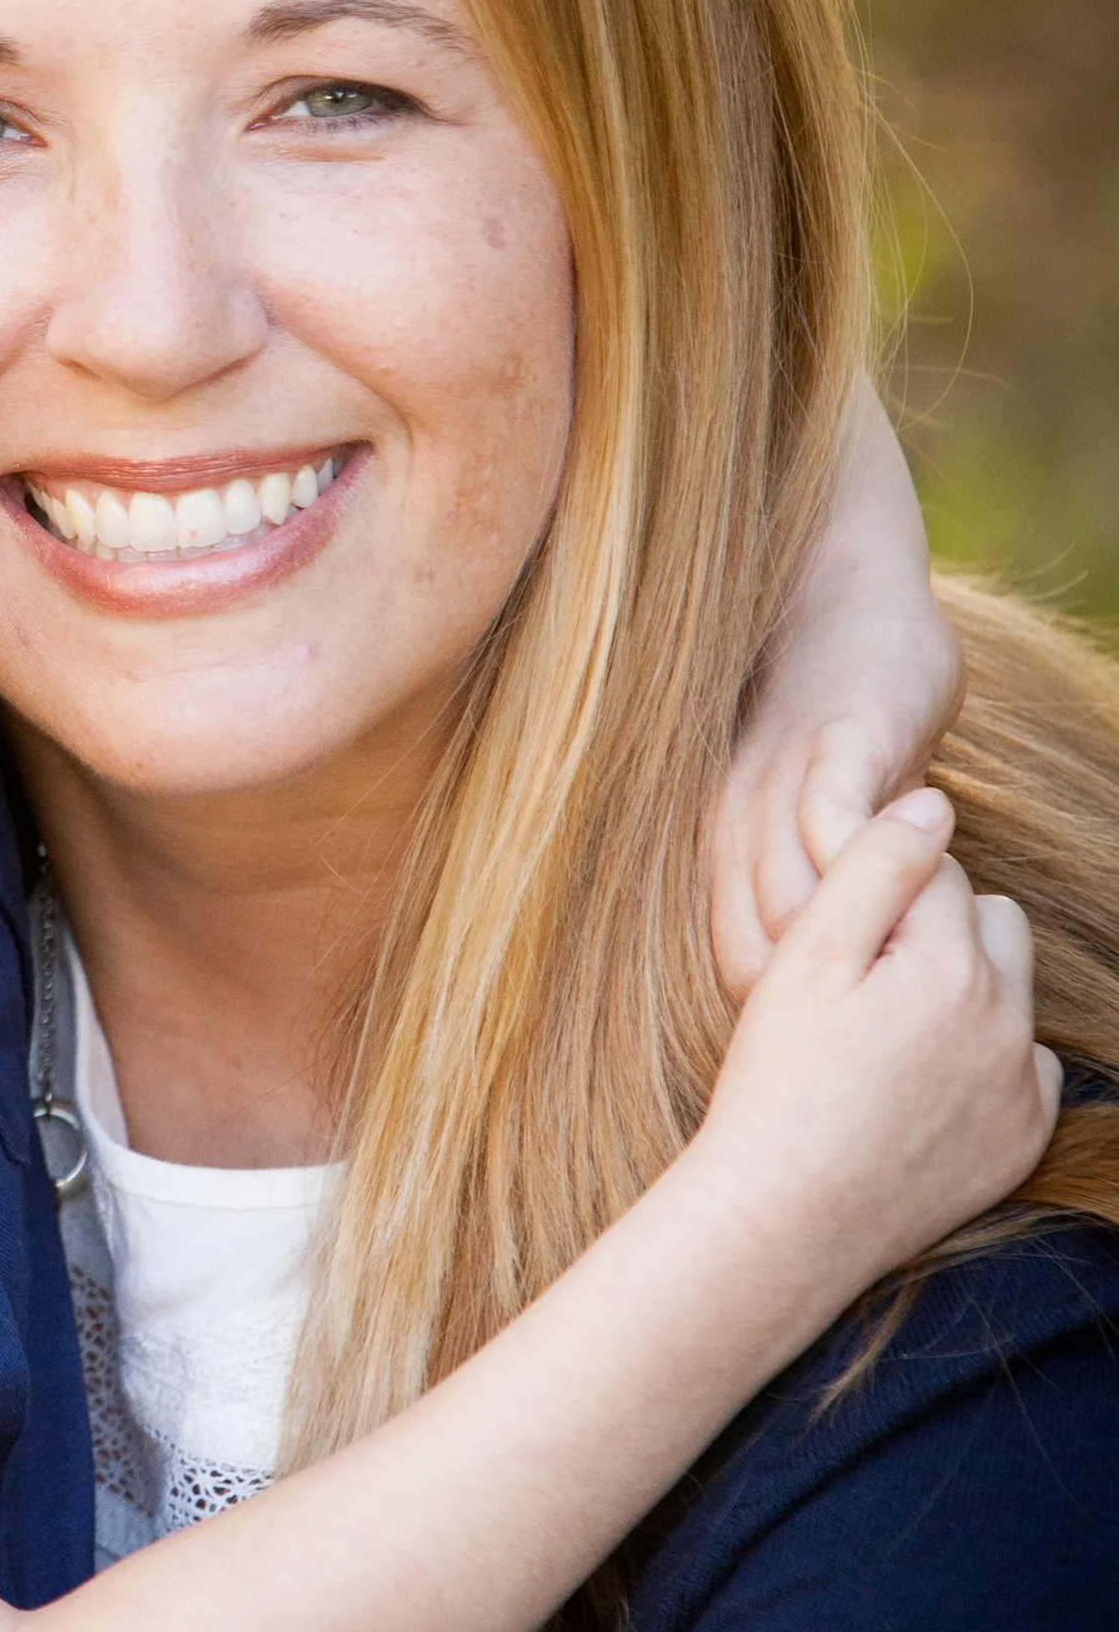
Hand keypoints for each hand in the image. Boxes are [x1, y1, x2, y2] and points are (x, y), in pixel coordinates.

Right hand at [692, 790, 1058, 1323]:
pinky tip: (915, 1086)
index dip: (875, 892)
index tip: (832, 941)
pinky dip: (982, 1062)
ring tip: (882, 1038)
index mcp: (952, 965)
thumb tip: (934, 805)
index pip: (935, 872)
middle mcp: (1008, 1021)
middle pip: (991, 921)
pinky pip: (1022, 1066)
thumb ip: (873, 868)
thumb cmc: (777, 1084)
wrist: (781, 1221)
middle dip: (935, 932)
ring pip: (1009, 991)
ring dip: (963, 992)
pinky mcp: (1021, 1141)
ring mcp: (1020, 1086)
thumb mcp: (804, 959)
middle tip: (858, 986)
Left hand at [714, 385, 960, 994]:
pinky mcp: (839, 737)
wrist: (834, 583)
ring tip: (893, 986)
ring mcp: (784, 779)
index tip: (817, 1048)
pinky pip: (833, 820)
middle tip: (859, 1046)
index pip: (737, 962)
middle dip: (807, 1006)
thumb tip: (833, 954)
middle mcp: (741, 821)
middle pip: (756, 948)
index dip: (780, 1014)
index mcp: (725, 844)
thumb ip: (808, 867)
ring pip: (792, 900)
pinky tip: (906, 890)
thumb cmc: (826, 698)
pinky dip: (861, 866)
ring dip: (842, 950)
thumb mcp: (802, 793)